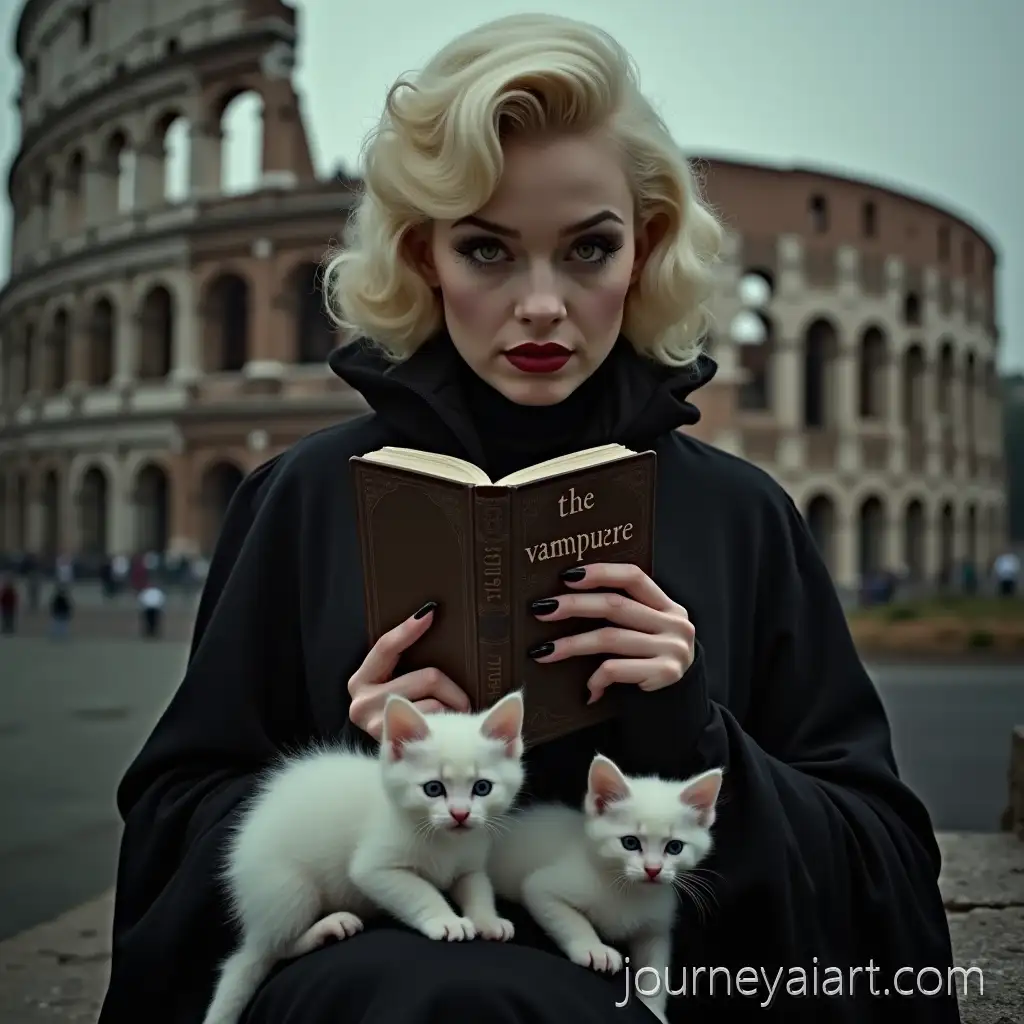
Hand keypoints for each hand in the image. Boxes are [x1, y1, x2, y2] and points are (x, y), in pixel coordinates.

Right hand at [347, 601, 470, 739]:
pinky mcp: (395, 746)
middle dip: (451, 687)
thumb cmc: (398, 712)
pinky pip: (435, 726)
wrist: (390, 755)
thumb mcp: (391, 683)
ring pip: (435, 704)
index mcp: (361, 680)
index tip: (430, 612)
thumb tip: (431, 619)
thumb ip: (403, 662)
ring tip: (453, 717)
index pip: (386, 646)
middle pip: (427, 678)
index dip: (408, 629)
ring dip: (451, 709)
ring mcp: (377, 726)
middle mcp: (362, 703)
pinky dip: (447, 725)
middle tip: (462, 698)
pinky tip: (448, 730)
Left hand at [529, 563, 694, 703]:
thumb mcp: (648, 634)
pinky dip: (596, 678)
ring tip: (543, 652)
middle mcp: (674, 624)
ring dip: (571, 645)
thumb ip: (624, 617)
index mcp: (668, 606)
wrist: (680, 707)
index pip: (633, 577)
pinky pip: (616, 669)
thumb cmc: (650, 665)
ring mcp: (672, 648)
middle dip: (574, 605)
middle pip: (615, 606)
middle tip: (541, 610)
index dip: (600, 572)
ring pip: (610, 638)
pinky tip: (588, 689)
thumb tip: (565, 602)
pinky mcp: (666, 674)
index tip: (566, 576)